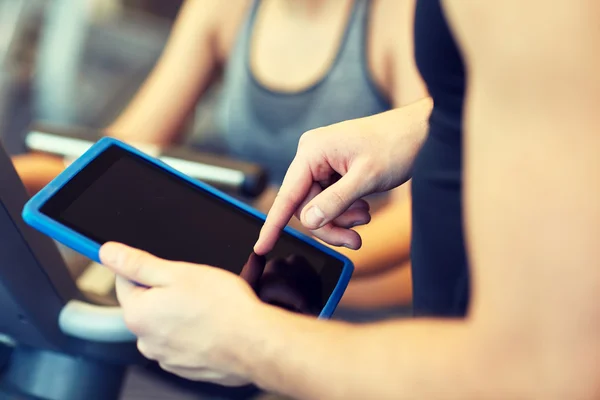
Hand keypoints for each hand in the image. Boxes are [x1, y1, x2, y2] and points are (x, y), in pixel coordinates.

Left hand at [100, 242, 262, 385]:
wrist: (254, 343)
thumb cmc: (222, 306)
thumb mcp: (177, 272)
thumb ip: (137, 263)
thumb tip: (107, 252)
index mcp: (138, 314)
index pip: (125, 281)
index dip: (148, 267)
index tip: (169, 267)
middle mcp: (146, 340)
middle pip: (148, 304)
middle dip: (168, 291)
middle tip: (197, 285)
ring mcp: (167, 358)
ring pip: (168, 324)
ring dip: (182, 313)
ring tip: (210, 306)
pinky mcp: (187, 367)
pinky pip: (184, 342)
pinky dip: (195, 332)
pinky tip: (214, 324)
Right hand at [254, 114, 417, 253]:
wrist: (419, 132)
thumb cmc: (395, 146)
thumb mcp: (365, 178)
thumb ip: (335, 202)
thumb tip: (308, 221)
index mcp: (312, 151)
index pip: (287, 194)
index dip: (274, 224)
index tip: (261, 247)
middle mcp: (312, 156)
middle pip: (306, 207)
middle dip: (330, 225)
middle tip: (355, 240)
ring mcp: (322, 163)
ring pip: (319, 207)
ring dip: (340, 219)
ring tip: (364, 218)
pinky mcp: (333, 170)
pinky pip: (329, 200)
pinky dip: (345, 211)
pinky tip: (363, 209)